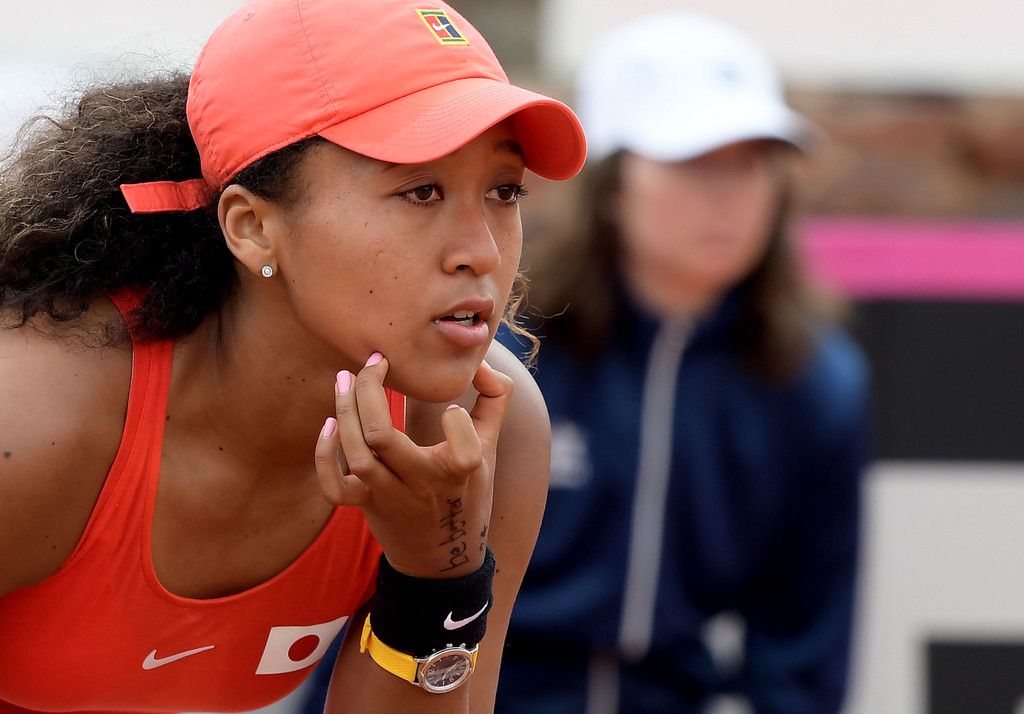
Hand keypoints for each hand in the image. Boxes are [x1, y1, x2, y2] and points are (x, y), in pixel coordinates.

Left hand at [314, 352, 512, 578]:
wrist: (442, 558)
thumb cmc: (466, 490)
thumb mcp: (490, 448)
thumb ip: (495, 398)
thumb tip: (482, 362)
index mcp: (461, 470)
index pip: (461, 444)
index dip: (456, 420)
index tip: (452, 409)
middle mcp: (423, 485)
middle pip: (382, 437)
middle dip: (369, 389)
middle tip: (374, 360)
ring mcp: (391, 497)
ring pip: (358, 455)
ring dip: (345, 411)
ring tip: (345, 378)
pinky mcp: (367, 507)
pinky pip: (335, 486)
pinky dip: (325, 456)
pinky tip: (329, 424)